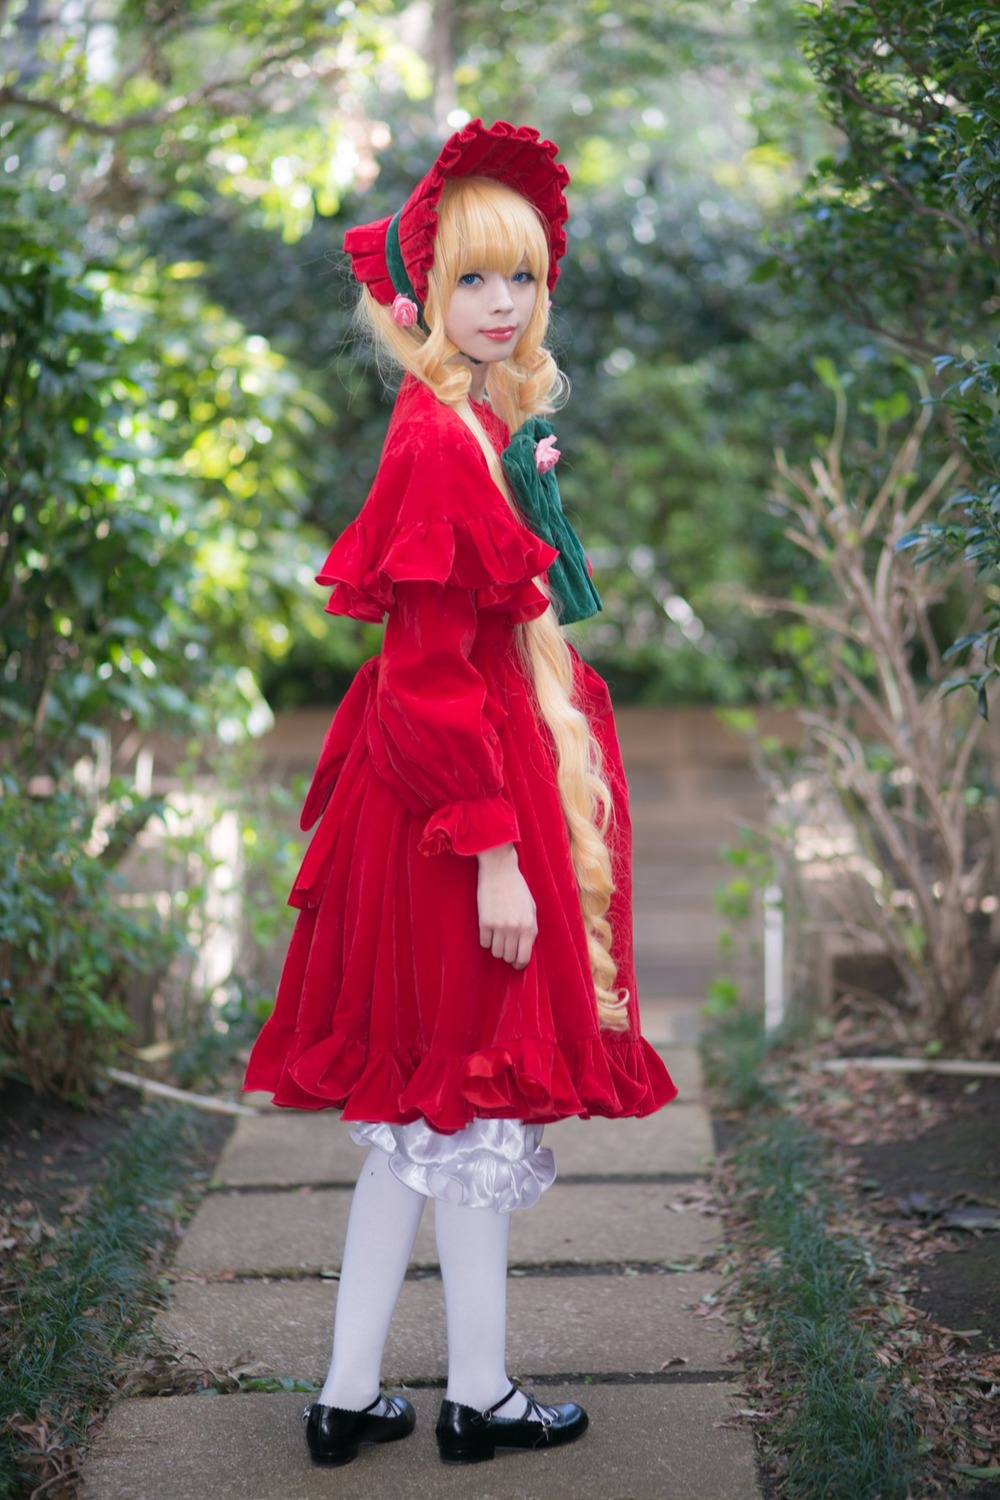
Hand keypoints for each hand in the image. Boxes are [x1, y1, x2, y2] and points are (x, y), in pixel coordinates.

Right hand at [476, 843, 536, 968]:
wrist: (499, 871)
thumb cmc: (517, 888)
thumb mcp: (531, 908)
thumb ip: (530, 928)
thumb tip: (525, 948)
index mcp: (529, 926)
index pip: (524, 957)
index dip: (519, 964)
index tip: (516, 964)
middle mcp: (515, 929)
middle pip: (508, 957)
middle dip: (507, 955)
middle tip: (506, 946)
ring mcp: (499, 926)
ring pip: (495, 952)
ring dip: (496, 947)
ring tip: (497, 936)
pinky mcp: (484, 922)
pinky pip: (484, 943)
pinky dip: (486, 939)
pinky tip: (488, 929)